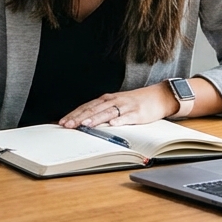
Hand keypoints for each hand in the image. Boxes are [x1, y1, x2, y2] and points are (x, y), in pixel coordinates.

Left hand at [60, 87, 175, 128]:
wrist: (158, 96)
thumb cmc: (134, 102)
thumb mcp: (116, 104)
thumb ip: (102, 111)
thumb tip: (84, 121)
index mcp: (107, 99)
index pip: (86, 106)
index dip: (74, 114)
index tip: (63, 122)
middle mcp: (114, 101)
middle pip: (93, 109)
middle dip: (79, 118)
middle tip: (68, 125)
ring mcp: (126, 107)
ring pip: (107, 113)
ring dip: (95, 119)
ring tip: (84, 125)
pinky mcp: (137, 113)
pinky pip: (127, 117)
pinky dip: (119, 121)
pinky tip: (112, 124)